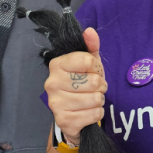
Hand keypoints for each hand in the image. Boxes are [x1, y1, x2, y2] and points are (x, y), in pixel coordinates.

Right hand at [44, 28, 106, 145]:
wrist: (75, 113)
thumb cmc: (83, 84)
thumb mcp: (89, 63)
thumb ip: (91, 46)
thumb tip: (89, 31)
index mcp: (57, 64)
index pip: (89, 60)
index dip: (97, 67)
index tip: (93, 72)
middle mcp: (52, 83)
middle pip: (93, 81)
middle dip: (100, 86)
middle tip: (93, 89)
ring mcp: (55, 103)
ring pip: (95, 99)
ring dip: (99, 100)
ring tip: (91, 100)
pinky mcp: (63, 120)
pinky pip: (94, 114)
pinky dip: (97, 113)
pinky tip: (88, 111)